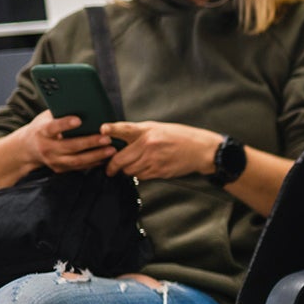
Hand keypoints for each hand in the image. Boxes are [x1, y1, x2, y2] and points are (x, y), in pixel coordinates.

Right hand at [15, 110, 116, 173]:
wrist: (28, 148)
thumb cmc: (42, 127)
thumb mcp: (46, 117)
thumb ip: (61, 112)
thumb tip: (82, 101)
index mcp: (41, 132)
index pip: (52, 128)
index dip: (65, 124)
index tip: (79, 120)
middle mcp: (46, 148)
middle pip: (69, 146)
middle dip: (90, 142)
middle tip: (107, 138)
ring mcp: (53, 160)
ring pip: (77, 160)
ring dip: (96, 155)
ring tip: (111, 149)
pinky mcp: (60, 168)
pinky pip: (79, 167)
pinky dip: (94, 162)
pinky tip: (106, 157)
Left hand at [102, 121, 220, 179]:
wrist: (201, 150)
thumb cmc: (180, 137)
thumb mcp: (158, 128)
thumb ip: (139, 132)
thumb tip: (118, 137)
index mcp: (148, 131)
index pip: (124, 129)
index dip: (111, 129)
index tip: (102, 130)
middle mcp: (148, 145)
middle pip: (120, 159)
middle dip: (111, 166)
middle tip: (109, 168)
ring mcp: (154, 160)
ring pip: (129, 171)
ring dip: (126, 170)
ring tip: (128, 168)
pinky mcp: (159, 172)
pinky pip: (141, 176)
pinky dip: (139, 174)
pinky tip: (143, 169)